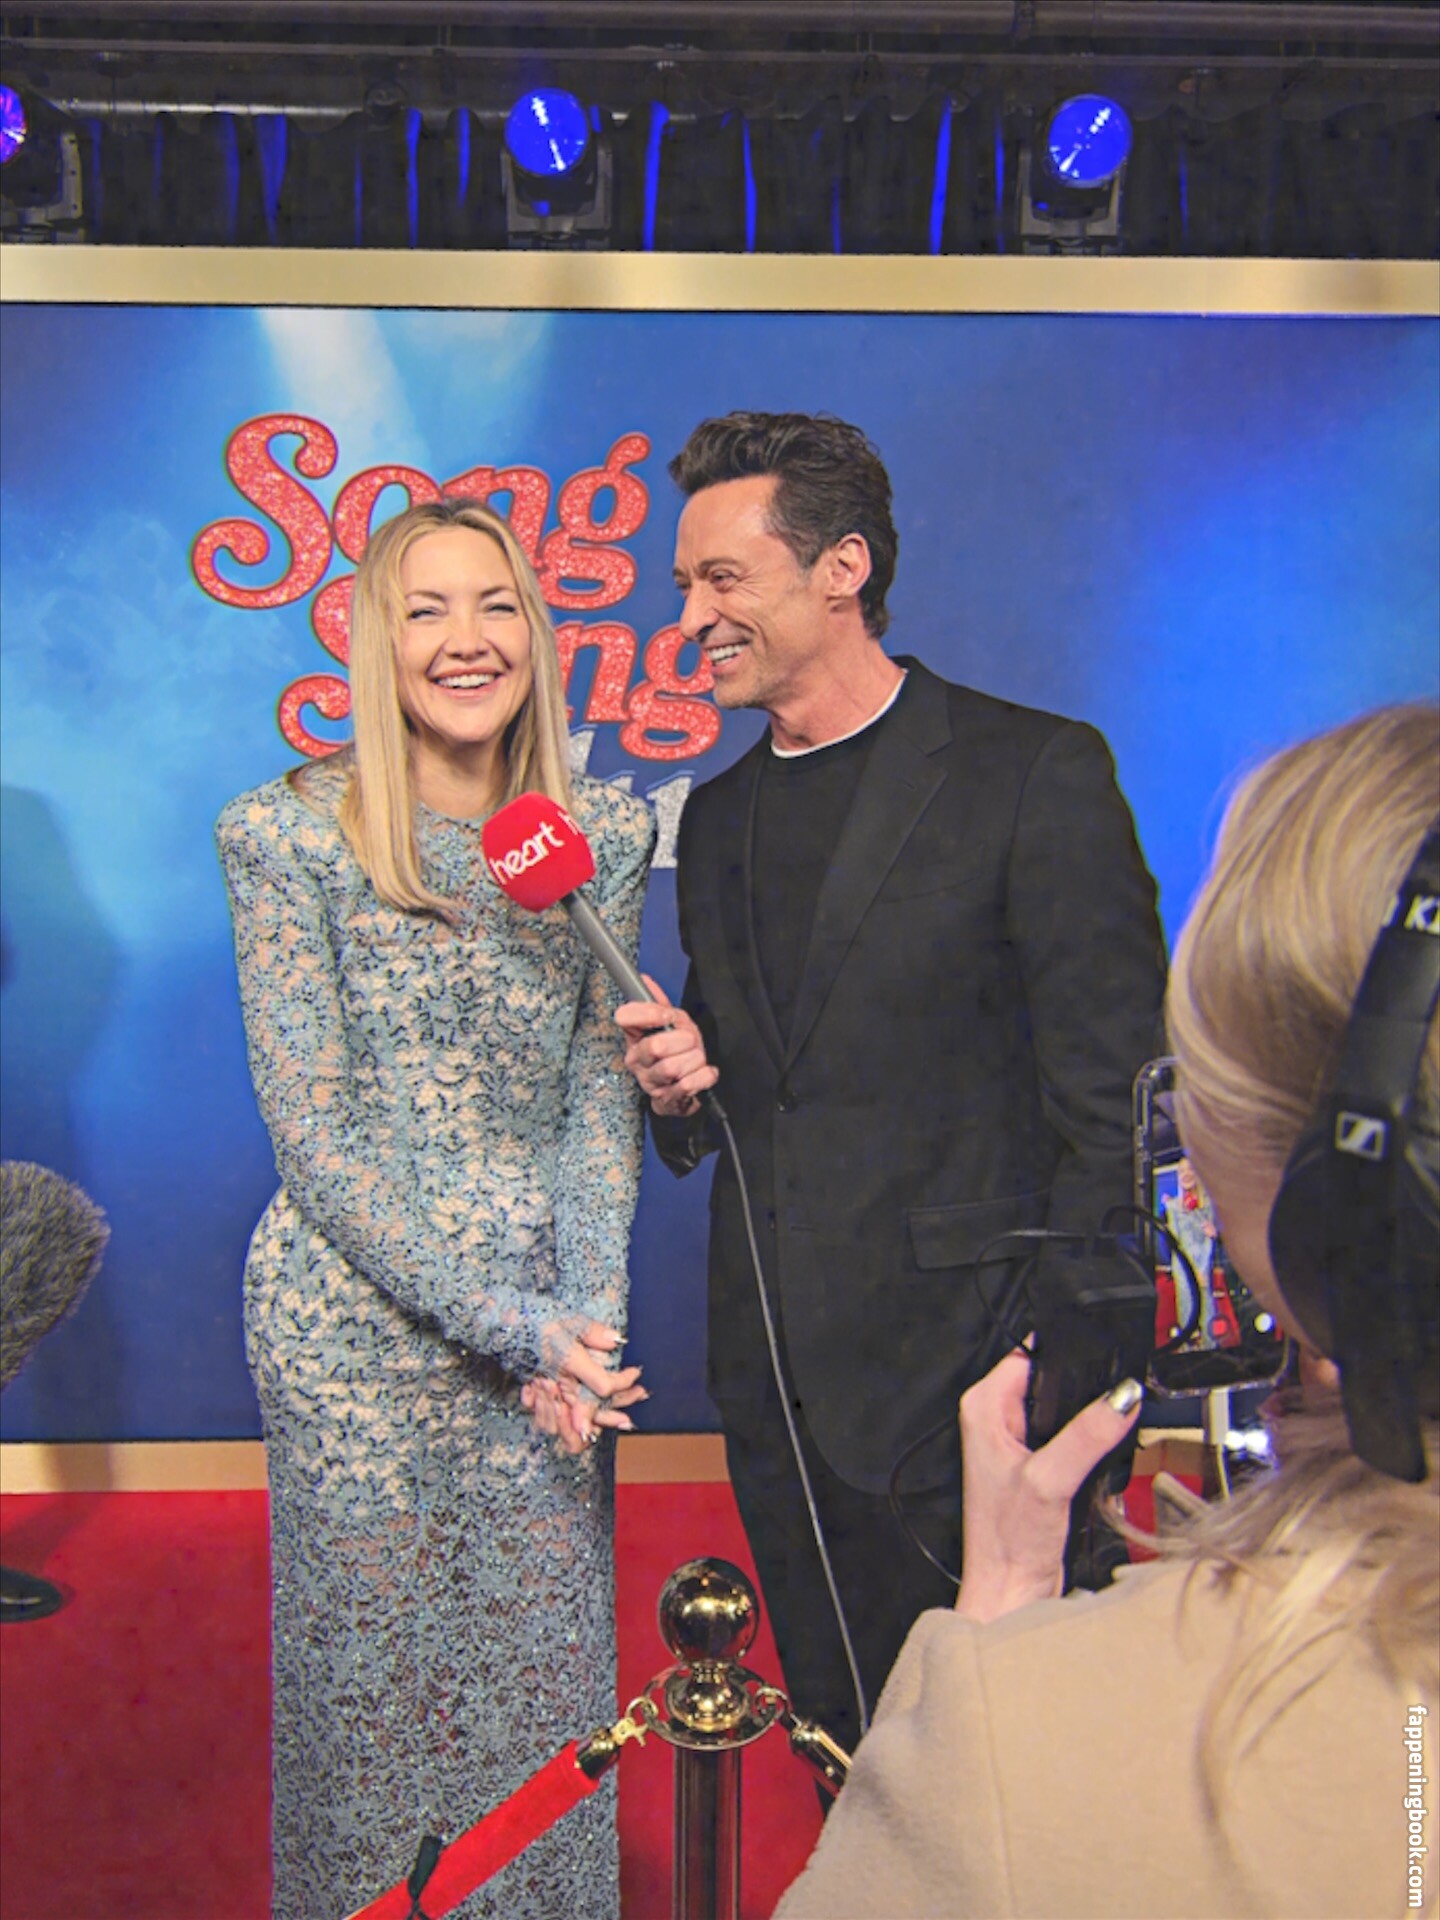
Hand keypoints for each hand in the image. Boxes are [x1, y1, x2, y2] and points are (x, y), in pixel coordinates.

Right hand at [526, 1318, 647, 1453]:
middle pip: (590, 1413)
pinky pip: (550, 1424)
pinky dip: (567, 1427)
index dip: (624, 1382)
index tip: (635, 1373)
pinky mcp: (534, 1396)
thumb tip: (616, 1341)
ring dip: (592, 1426)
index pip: (604, 1386)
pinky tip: (584, 1425)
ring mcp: (545, 1393)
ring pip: (569, 1427)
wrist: (502, 1324)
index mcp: (569, 1363)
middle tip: (630, 1413)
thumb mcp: (568, 1319)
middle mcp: (558, 1383)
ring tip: (616, 1421)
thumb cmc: (536, 1319)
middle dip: (614, 1414)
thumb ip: (593, 1332)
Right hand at [614, 976, 718, 1117]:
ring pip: (673, 1067)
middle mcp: (636, 1060)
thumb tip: (645, 979)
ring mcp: (650, 1081)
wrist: (681, 1091)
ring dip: (695, 1059)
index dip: (649, 1014)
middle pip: (656, 1045)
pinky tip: (705, 1073)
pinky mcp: (667, 1099)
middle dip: (684, 1040)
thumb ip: (659, 1003)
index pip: (625, 1018)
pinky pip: (688, 1084)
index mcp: (634, 1037)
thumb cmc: (676, 1053)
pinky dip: (704, 1076)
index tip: (667, 1016)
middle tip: (691, 1042)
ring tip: (697, 1059)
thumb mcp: (671, 1024)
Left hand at [954, 1351, 1141, 1623]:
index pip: (1027, 1354)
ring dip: (1090, 1417)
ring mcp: (1019, 1443)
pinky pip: (1073, 1435)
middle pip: (1052, 1378)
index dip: (1065, 1352)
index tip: (1102, 1355)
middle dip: (1084, 1388)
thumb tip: (1122, 1397)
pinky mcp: (1040, 1465)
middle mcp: (996, 1419)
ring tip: (1108, 1429)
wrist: (1012, 1592)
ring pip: (1066, 1407)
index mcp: (984, 1407)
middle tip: (1115, 1398)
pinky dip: (1092, 1441)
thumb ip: (1087, 1435)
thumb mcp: (1050, 1480)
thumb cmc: (1008, 1543)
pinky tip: (1102, 1452)